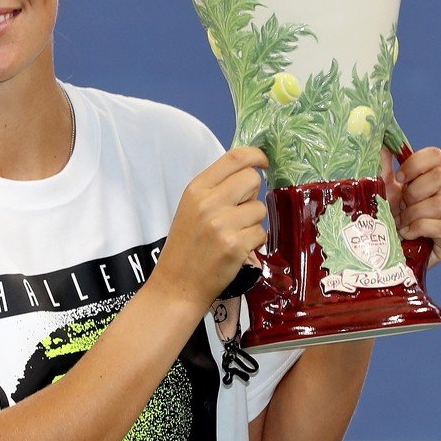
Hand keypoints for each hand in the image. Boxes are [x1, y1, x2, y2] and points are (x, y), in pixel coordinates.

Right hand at [153, 147, 268, 312]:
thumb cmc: (186, 245)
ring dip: (253, 222)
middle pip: (252, 179)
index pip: (234, 157)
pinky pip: (261, 233)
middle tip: (240, 210)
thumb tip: (250, 172)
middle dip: (253, 193)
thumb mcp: (191, 208)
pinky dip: (254, 242)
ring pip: (259, 209)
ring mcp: (223, 224)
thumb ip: (216, 189)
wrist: (177, 284)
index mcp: (196, 189)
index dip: (255, 155)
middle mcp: (209, 202)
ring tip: (234, 235)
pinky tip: (237, 250)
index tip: (263, 162)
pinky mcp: (236, 246)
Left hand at [381, 146, 440, 266]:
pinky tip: (407, 235)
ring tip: (399, 224)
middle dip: (414, 192)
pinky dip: (420, 229)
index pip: (437, 156)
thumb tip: (377, 131)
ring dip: (413, 214)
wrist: (372, 254)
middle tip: (399, 205)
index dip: (417, 164)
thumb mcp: (372, 184)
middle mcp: (439, 196)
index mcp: (423, 180)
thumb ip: (378, 159)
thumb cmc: (374, 218)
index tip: (399, 178)